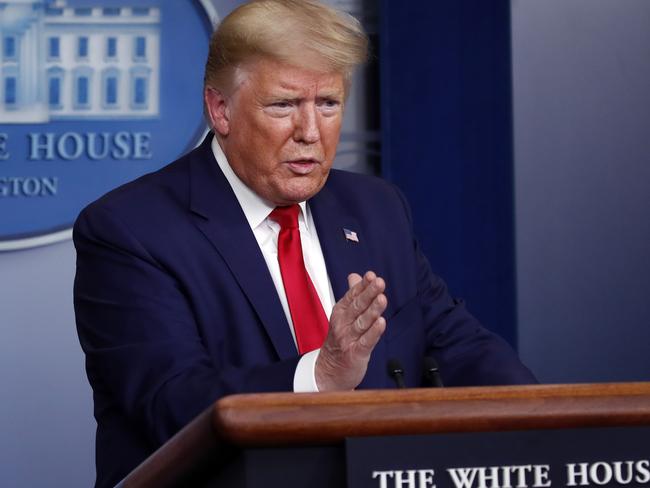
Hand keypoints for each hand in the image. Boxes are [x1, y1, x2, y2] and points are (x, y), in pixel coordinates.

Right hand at [315, 271, 386, 390]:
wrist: (329, 370)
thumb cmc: (340, 341)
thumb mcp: (343, 315)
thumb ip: (352, 295)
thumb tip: (356, 276)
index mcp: (340, 312)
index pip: (352, 295)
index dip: (363, 285)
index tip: (371, 275)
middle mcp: (343, 324)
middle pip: (357, 306)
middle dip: (369, 293)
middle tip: (379, 282)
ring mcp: (348, 339)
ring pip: (362, 322)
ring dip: (373, 310)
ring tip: (382, 299)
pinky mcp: (355, 354)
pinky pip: (366, 341)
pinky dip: (374, 332)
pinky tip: (381, 323)